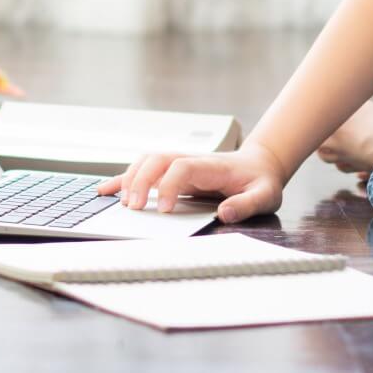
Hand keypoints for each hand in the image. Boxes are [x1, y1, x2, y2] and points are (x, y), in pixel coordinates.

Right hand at [94, 142, 286, 223]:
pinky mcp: (172, 172)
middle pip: (157, 159)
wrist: (259, 165)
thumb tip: (225, 213)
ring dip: (130, 178)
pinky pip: (144, 169)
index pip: (181, 167)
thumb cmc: (260, 181)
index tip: (163, 210)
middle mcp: (191, 160)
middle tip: (133, 208)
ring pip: (146, 161)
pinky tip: (106, 190)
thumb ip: (247, 204)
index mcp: (211, 166)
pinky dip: (123, 178)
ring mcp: (179, 164)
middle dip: (140, 180)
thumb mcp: (265, 195)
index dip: (169, 186)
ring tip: (118, 202)